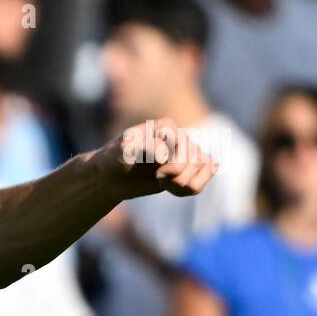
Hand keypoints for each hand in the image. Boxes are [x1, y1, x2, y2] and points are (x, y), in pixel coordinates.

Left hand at [98, 117, 219, 199]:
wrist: (113, 176)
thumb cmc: (115, 159)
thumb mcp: (122, 151)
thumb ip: (141, 146)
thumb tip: (164, 153)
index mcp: (166, 126)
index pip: (185, 145)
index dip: (174, 163)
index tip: (155, 166)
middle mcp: (181, 136)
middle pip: (196, 160)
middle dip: (177, 176)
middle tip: (157, 177)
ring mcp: (187, 153)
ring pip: (203, 170)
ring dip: (182, 184)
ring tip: (162, 182)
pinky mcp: (189, 169)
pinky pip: (203, 181)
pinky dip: (189, 189)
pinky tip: (171, 188)